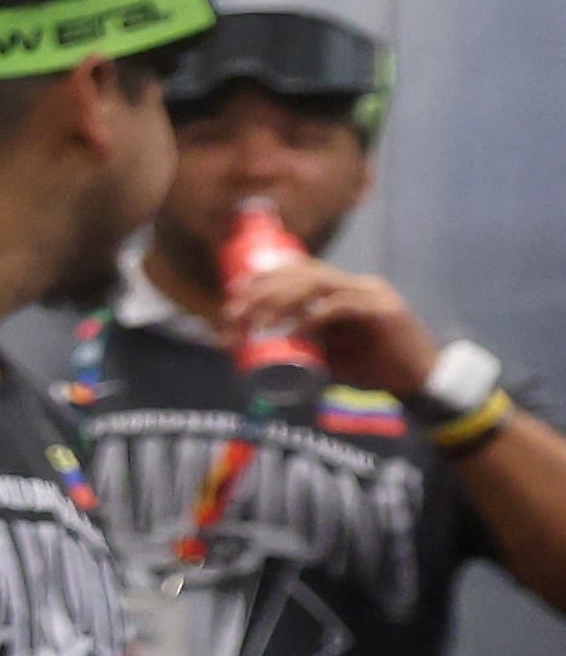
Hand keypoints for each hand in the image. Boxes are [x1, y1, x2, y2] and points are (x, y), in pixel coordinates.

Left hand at [228, 256, 440, 394]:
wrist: (421, 383)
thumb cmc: (376, 370)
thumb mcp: (332, 354)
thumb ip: (308, 343)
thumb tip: (265, 346)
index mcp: (347, 289)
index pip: (302, 271)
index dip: (267, 278)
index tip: (235, 294)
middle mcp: (359, 285)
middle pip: (304, 273)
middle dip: (264, 290)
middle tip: (234, 312)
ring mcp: (374, 295)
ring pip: (319, 283)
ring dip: (282, 301)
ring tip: (258, 323)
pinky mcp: (385, 312)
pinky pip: (343, 306)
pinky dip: (315, 316)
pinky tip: (294, 331)